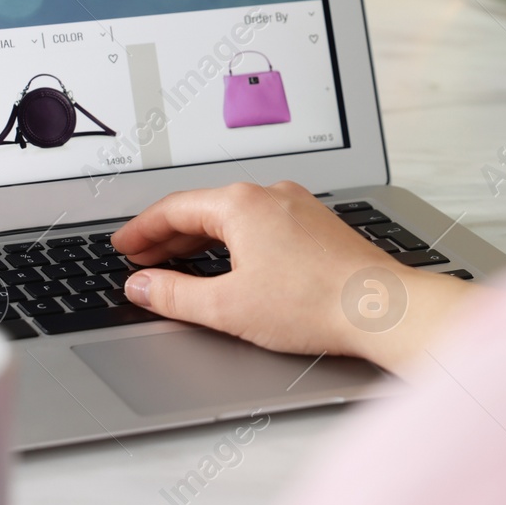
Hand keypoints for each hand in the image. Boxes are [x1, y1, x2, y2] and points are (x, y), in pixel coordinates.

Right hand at [112, 182, 481, 374]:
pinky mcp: (317, 226)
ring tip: (179, 265)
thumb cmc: (314, 303)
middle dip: (168, 236)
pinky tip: (231, 266)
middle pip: (203, 209)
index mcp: (241, 204)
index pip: (173, 208)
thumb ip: (173, 295)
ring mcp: (297, 207)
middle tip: (142, 260)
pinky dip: (233, 242)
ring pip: (234, 217)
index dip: (141, 231)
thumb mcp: (227, 307)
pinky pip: (260, 225)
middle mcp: (270, 195)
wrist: (382, 309)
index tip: (123, 247)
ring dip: (200, 240)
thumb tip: (142, 287)